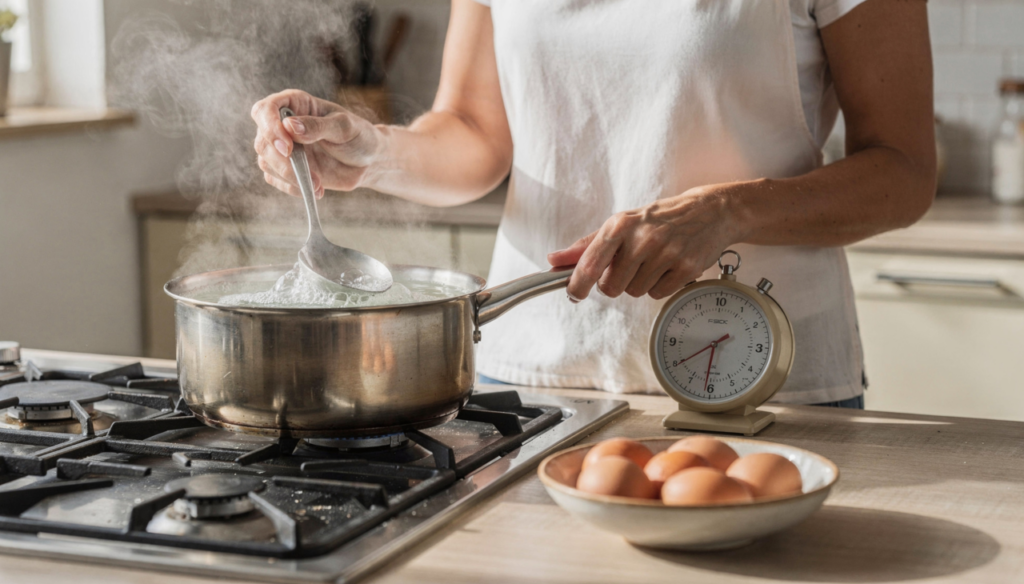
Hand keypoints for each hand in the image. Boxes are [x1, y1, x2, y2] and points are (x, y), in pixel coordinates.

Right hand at [251, 89, 385, 198]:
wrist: (369, 162)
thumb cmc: (359, 137)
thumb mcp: (344, 127)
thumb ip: (318, 126)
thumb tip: (289, 126)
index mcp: (296, 104)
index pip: (265, 109)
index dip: (270, 127)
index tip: (288, 147)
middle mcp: (283, 125)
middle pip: (262, 141)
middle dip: (281, 160)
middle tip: (306, 172)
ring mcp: (284, 148)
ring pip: (266, 162)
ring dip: (290, 177)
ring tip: (318, 184)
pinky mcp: (287, 168)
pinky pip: (275, 179)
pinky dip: (293, 187)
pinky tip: (315, 189)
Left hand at [547, 186, 740, 300]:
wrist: (710, 212)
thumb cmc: (660, 218)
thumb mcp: (622, 223)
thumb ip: (587, 245)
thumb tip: (554, 261)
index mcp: (621, 225)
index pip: (591, 263)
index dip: (578, 284)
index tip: (574, 294)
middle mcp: (643, 238)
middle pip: (612, 287)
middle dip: (616, 283)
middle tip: (629, 266)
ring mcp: (666, 254)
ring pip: (635, 292)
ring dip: (639, 283)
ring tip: (652, 261)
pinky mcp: (685, 269)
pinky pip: (657, 294)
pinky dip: (659, 286)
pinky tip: (667, 267)